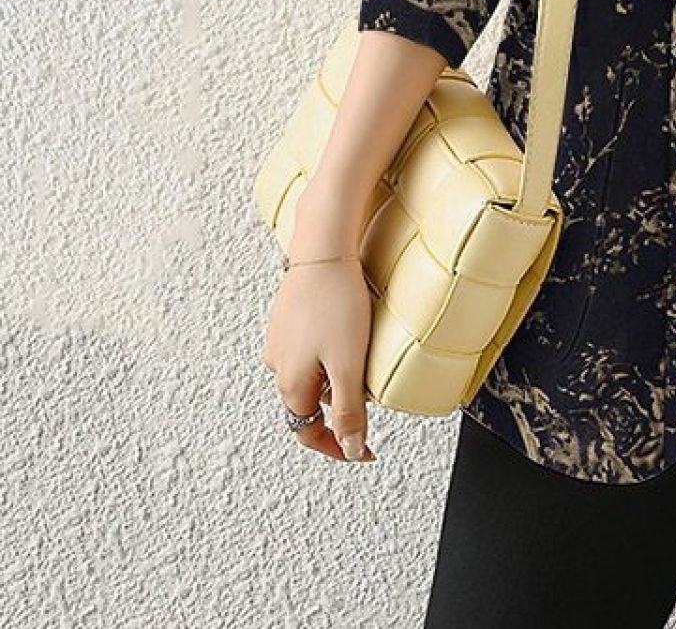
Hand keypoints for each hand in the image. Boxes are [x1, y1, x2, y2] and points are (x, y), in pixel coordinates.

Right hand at [262, 255, 376, 462]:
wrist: (322, 251)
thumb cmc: (336, 303)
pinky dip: (328, 356)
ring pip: (309, 377)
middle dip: (337, 412)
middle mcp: (278, 365)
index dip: (338, 447)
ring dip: (333, 381)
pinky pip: (308, 351)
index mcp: (291, 384)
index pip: (309, 433)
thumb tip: (351, 450)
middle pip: (308, 406)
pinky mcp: (287, 319)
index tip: (364, 452)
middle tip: (368, 407)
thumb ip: (349, 411)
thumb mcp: (349, 365)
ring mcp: (280, 341)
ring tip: (360, 362)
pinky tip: (345, 337)